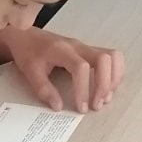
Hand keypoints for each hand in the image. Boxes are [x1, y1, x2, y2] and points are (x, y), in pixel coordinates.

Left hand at [5, 27, 125, 113]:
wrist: (26, 34)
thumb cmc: (28, 51)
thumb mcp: (30, 72)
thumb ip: (44, 90)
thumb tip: (58, 107)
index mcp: (62, 50)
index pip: (81, 67)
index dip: (84, 89)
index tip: (81, 107)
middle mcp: (78, 46)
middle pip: (104, 59)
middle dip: (105, 85)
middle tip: (97, 104)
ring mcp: (86, 47)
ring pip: (113, 57)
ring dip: (114, 78)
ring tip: (105, 97)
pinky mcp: (89, 50)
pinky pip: (111, 58)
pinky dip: (115, 73)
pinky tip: (107, 87)